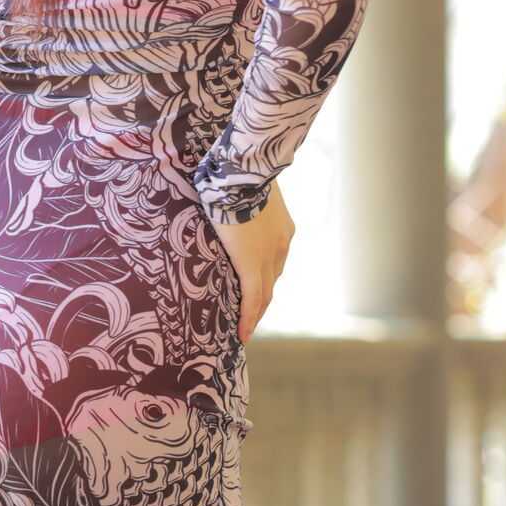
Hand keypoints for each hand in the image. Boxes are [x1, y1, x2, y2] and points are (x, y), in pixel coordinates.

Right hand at [211, 181, 293, 338]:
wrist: (242, 171)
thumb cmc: (239, 172)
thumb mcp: (245, 190)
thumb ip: (241, 201)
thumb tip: (224, 195)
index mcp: (282, 229)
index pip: (274, 260)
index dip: (266, 277)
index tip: (260, 289)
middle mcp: (281, 246)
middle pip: (272, 281)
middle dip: (263, 300)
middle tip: (251, 316)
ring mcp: (269, 257)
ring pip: (265, 294)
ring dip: (256, 312)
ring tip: (245, 328)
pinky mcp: (252, 264)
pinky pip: (252, 298)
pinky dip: (249, 317)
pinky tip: (242, 334)